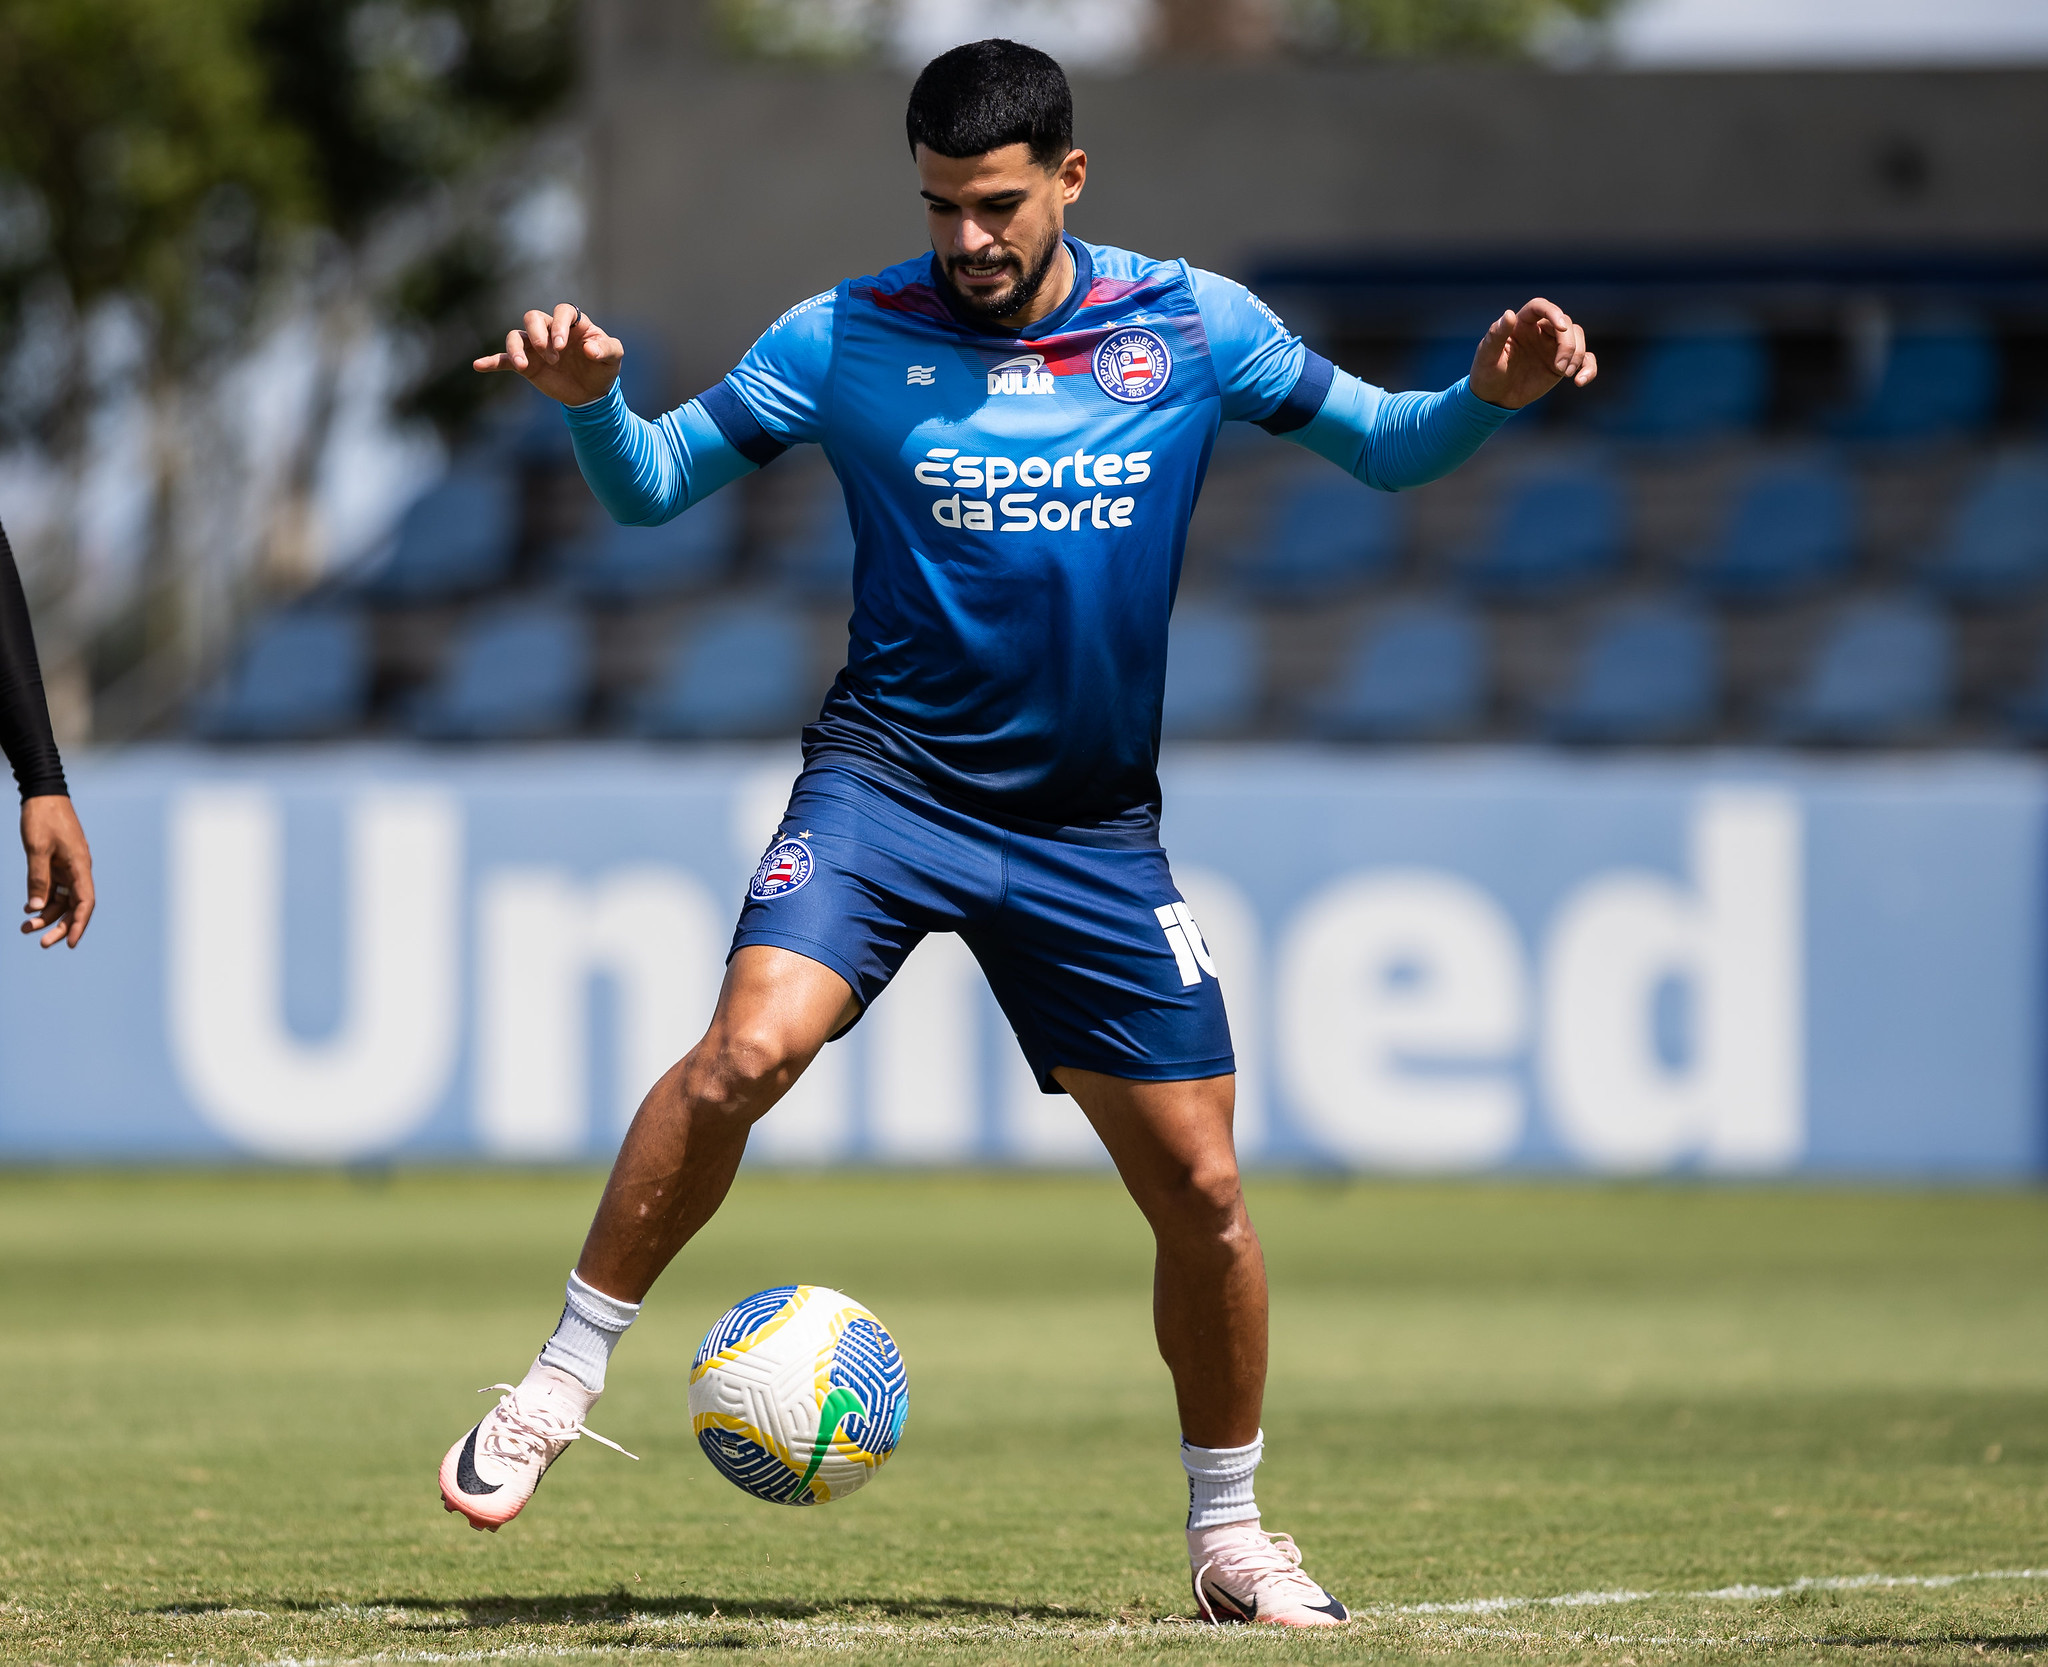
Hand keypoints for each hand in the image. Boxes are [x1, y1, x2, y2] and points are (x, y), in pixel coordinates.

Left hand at [21, 793, 93, 948]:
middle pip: (74, 906)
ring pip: (61, 900)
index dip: (79, 924)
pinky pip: (53, 889)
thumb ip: (37, 879)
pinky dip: (42, 900)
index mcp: (80, 867)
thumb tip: (35, 908)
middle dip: (59, 926)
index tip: (70, 943)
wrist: (43, 795)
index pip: (84, 902)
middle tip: (41, 943)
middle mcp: (78, 870)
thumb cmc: (43, 819)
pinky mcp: (58, 864)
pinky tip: (27, 908)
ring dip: (45, 915)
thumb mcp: (37, 849)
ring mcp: (68, 868)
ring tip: (25, 928)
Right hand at [473, 303, 624, 406]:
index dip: (560, 326)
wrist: (593, 393)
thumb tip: (589, 350)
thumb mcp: (613, 358)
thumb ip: (607, 349)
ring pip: (516, 336)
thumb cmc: (603, 368)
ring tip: (522, 366)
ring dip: (516, 349)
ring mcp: (536, 347)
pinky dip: (492, 362)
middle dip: (538, 335)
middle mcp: (551, 330)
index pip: (563, 312)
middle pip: (534, 318)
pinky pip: (504, 360)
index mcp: (574, 323)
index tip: (561, 346)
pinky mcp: (527, 365)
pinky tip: (479, 365)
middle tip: (552, 358)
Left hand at [1468, 298, 1596, 409]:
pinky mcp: (1562, 363)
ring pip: (1578, 337)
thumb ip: (1496, 335)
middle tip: (1559, 368)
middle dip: (1568, 344)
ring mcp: (1553, 346)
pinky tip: (1580, 382)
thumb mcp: (1487, 356)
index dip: (1554, 313)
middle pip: (1565, 324)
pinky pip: (1585, 359)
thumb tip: (1510, 314)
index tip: (1562, 328)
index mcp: (1522, 323)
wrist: (1493, 398)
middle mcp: (1540, 330)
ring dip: (1578, 354)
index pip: (1541, 307)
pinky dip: (1589, 368)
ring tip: (1565, 374)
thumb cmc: (1486, 373)